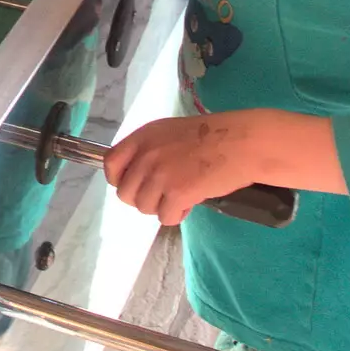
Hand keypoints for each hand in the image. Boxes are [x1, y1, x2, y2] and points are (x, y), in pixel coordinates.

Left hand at [103, 114, 255, 225]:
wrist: (239, 143)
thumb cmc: (210, 137)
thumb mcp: (169, 133)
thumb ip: (149, 150)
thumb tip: (137, 174)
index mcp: (142, 137)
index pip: (110, 164)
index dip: (119, 179)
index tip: (134, 185)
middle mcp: (146, 155)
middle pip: (125, 192)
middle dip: (143, 198)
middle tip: (163, 195)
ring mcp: (159, 175)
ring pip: (144, 207)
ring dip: (162, 207)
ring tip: (181, 196)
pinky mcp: (176, 193)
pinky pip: (165, 217)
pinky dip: (177, 215)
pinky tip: (190, 202)